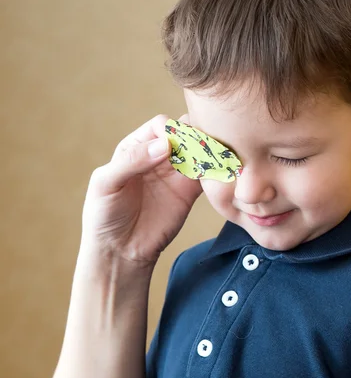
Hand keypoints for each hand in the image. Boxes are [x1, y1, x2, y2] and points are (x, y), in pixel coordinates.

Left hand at [81, 114, 202, 265]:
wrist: (120, 252)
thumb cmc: (105, 215)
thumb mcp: (107, 183)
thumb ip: (132, 160)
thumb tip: (166, 144)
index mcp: (136, 146)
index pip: (161, 125)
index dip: (171, 131)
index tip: (174, 148)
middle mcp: (159, 155)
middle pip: (185, 133)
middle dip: (195, 136)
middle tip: (200, 150)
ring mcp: (177, 173)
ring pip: (200, 151)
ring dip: (209, 151)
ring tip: (213, 161)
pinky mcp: (191, 191)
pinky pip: (208, 174)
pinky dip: (217, 171)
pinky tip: (219, 174)